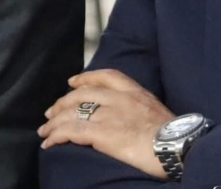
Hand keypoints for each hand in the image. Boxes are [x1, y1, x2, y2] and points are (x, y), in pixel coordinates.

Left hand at [38, 69, 173, 178]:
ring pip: (73, 112)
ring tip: (44, 131)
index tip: (72, 81)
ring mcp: (110, 114)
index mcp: (136, 92)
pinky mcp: (102, 133)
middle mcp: (121, 98)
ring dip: (54, 122)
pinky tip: (49, 143)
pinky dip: (57, 135)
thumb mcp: (157, 112)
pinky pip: (71, 131)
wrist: (176, 144)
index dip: (86, 77)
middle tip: (51, 112)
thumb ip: (141, 109)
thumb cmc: (173, 134)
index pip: (107, 76)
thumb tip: (134, 118)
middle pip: (83, 93)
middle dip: (63, 102)